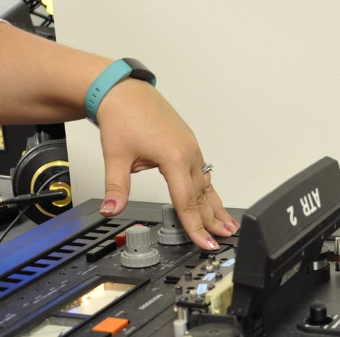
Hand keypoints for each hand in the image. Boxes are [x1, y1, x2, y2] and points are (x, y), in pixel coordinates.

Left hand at [95, 79, 238, 249]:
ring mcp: (192, 149)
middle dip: (213, 221)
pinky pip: (203, 173)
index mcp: (174, 158)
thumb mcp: (116, 157)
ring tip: (229, 225)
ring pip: (207, 185)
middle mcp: (188, 153)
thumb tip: (110, 210)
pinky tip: (215, 200)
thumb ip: (116, 189)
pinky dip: (210, 190)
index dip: (196, 226)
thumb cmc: (123, 117)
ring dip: (217, 207)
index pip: (187, 202)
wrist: (125, 91)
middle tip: (223, 240)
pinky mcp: (189, 145)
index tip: (205, 242)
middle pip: (203, 196)